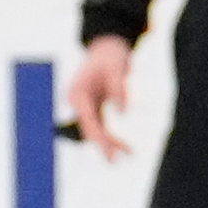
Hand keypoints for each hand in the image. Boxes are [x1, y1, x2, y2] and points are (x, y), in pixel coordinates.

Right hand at [68, 35, 135, 161]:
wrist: (108, 46)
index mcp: (77, 93)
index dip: (98, 137)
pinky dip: (112, 137)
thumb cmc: (111, 56)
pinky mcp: (94, 108)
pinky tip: (125, 148)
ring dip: (110, 143)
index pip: (87, 120)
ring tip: (130, 153)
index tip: (109, 151)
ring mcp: (85, 106)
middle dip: (103, 144)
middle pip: (89, 128)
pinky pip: (102, 126)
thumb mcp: (117, 68)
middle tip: (115, 160)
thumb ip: (119, 89)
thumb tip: (123, 112)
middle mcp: (78, 102)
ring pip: (96, 130)